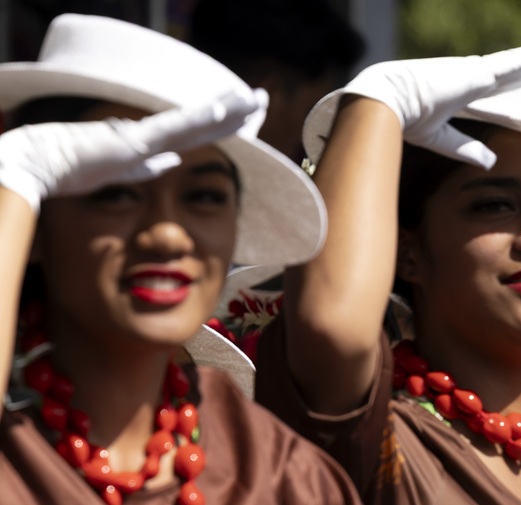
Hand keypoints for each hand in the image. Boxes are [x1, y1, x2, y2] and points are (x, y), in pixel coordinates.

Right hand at [0, 91, 262, 211]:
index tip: (249, 117)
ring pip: (195, 119)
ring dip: (226, 109)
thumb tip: (172, 163)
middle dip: (235, 111)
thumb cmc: (73, 169)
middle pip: (202, 121)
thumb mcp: (120, 173)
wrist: (42, 163)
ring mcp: (145, 134)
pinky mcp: (135, 140)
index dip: (224, 124)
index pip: (196, 132)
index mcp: (150, 142)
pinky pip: (174, 126)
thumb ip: (146, 166)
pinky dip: (199, 117)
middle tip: (261, 98)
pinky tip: (222, 109)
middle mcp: (152, 134)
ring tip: (252, 99)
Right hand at [337, 40, 520, 166]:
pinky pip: (513, 64)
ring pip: (517, 64)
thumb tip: (491, 161)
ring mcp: (475, 72)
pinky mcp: (477, 72)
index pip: (499, 86)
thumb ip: (467, 149)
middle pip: (514, 72)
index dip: (519, 81)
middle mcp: (471, 77)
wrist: (387, 100)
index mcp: (462, 90)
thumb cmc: (404, 118)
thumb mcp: (441, 139)